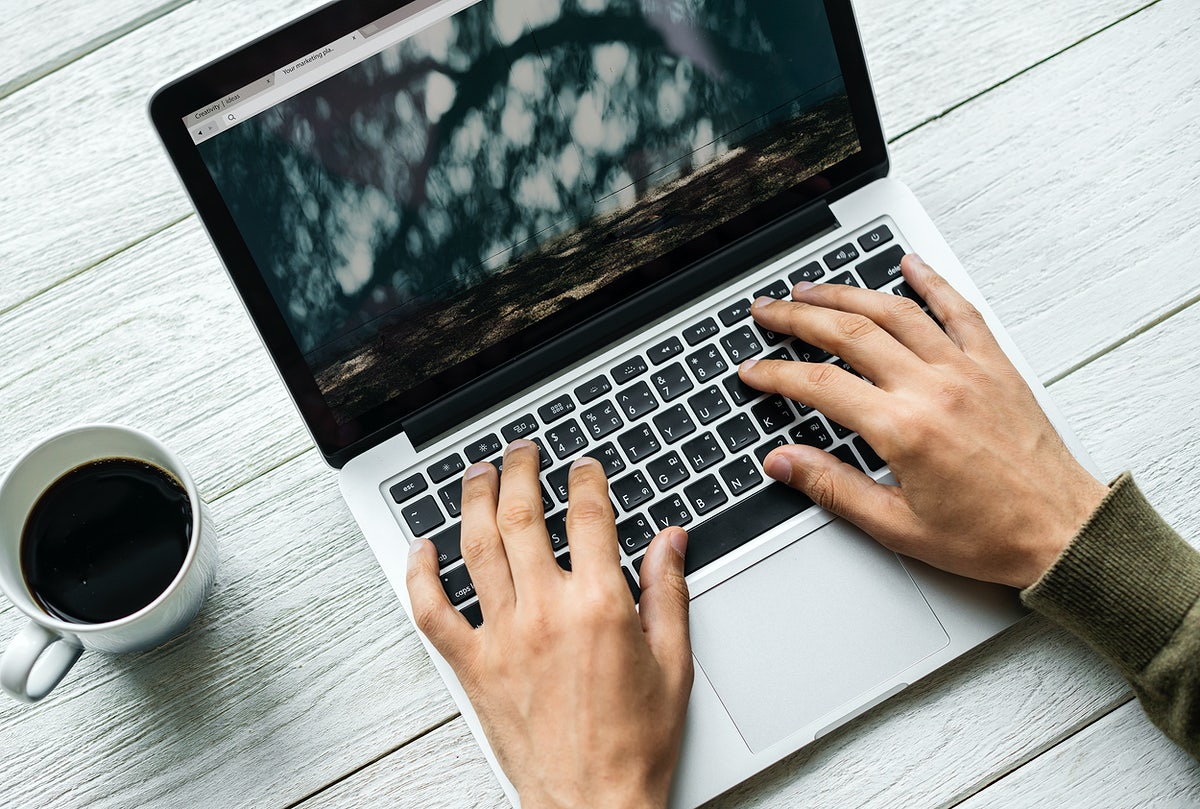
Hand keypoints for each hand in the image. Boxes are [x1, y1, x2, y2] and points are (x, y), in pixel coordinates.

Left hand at [406, 441, 692, 808]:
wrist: (592, 803)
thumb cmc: (634, 744)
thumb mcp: (674, 662)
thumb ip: (669, 592)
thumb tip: (671, 540)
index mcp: (599, 605)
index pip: (588, 516)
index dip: (585, 479)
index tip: (583, 467)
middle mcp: (545, 611)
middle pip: (523, 515)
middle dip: (521, 470)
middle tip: (521, 450)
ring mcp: (502, 636)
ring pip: (476, 548)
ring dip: (473, 500)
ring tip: (476, 473)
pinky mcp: (472, 665)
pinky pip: (433, 610)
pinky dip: (420, 574)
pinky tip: (422, 547)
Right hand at [740, 255, 1107, 587]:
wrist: (1063, 533)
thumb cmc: (989, 536)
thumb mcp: (897, 526)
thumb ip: (833, 488)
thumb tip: (783, 462)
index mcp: (904, 429)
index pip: (820, 385)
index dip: (776, 374)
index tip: (753, 371)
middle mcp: (933, 388)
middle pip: (849, 332)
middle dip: (798, 317)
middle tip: (766, 311)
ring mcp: (966, 370)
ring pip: (895, 312)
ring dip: (847, 293)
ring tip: (811, 287)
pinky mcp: (995, 366)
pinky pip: (959, 310)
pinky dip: (931, 281)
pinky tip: (909, 264)